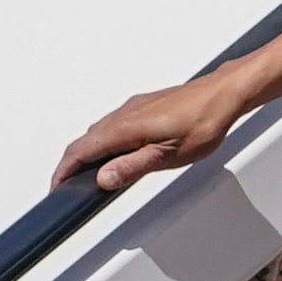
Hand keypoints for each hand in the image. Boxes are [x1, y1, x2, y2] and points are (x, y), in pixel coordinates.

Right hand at [54, 18, 281, 192]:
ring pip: (99, 131)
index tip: (56, 187)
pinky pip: (113, 124)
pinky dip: (104, 140)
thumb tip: (103, 178)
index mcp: (125, 127)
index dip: (64, 171)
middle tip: (67, 184)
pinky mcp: (144, 106)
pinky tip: (115, 150)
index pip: (81, 151)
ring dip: (87, 151)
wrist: (225, 94)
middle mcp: (124, 114)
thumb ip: (133, 167)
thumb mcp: (169, 156)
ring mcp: (133, 108)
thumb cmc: (204, 121)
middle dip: (71, 164)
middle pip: (85, 140)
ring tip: (87, 173)